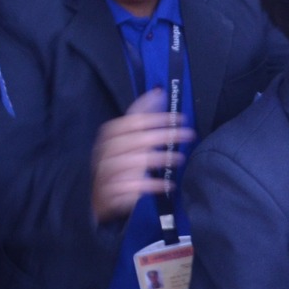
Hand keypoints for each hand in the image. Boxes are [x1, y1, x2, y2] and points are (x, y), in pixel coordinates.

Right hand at [90, 90, 193, 223]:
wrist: (100, 196)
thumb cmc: (119, 162)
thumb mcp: (128, 139)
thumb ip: (141, 116)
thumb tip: (159, 92)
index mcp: (109, 136)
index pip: (132, 121)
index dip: (157, 118)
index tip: (181, 118)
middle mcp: (105, 152)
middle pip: (136, 140)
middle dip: (164, 136)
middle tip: (188, 135)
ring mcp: (106, 172)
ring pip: (133, 162)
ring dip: (159, 159)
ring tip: (181, 158)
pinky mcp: (111, 192)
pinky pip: (132, 187)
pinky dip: (152, 185)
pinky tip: (169, 184)